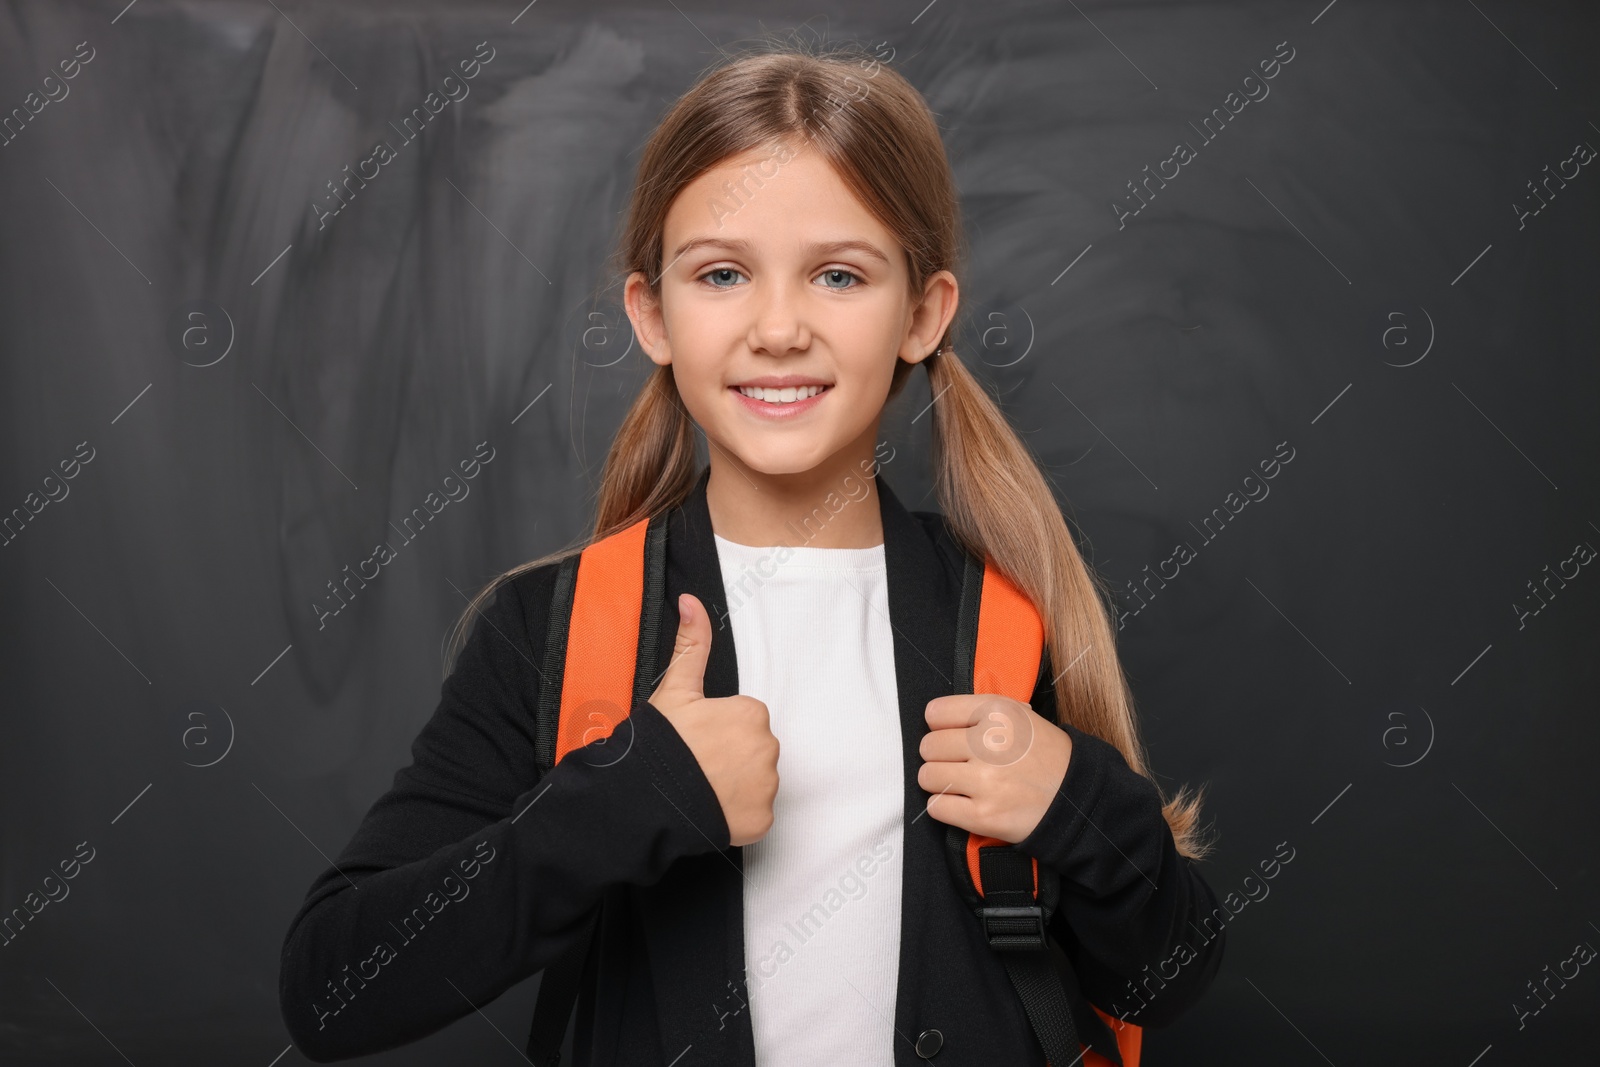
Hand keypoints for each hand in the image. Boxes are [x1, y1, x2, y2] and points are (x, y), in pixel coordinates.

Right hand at [648, 593, 779, 847]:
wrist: (645, 798)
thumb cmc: (660, 743)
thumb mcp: (675, 687)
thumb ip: (690, 643)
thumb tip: (690, 600)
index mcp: (752, 713)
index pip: (743, 721)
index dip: (717, 731)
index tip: (696, 740)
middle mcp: (768, 748)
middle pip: (753, 751)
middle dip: (729, 757)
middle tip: (696, 765)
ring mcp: (766, 787)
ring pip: (756, 782)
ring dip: (734, 786)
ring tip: (701, 787)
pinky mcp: (762, 821)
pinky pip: (755, 815)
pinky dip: (737, 815)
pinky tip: (711, 809)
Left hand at [917, 694, 1071, 842]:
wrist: (1077, 799)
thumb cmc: (1046, 757)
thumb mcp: (1021, 716)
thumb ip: (980, 711)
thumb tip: (937, 717)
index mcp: (997, 712)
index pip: (935, 713)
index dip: (941, 727)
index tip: (952, 735)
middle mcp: (989, 743)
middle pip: (929, 746)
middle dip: (940, 756)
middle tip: (959, 763)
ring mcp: (985, 781)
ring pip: (927, 776)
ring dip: (940, 782)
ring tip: (961, 783)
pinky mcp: (982, 815)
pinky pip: (936, 806)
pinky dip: (944, 807)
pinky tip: (962, 803)